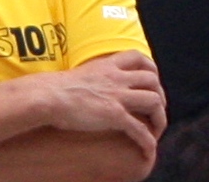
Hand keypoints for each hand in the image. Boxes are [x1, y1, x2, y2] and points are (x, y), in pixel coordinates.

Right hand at [34, 51, 166, 151]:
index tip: (153, 81)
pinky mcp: (114, 115)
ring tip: (155, 130)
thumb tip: (92, 86)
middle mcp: (117, 78)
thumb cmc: (56, 88)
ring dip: (159, 118)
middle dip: (160, 96)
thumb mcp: (79, 74)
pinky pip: (140, 129)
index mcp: (108, 66)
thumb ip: (92, 77)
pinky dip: (148, 141)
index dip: (152, 69)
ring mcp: (117, 96)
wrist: (49, 96)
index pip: (139, 57)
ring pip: (153, 101)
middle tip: (155, 111)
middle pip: (152, 80)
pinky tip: (147, 150)